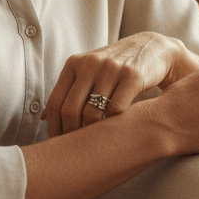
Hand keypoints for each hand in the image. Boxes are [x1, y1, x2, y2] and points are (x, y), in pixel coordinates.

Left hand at [44, 32, 198, 135]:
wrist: (154, 49)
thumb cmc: (117, 66)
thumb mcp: (91, 71)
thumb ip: (70, 91)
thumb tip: (44, 118)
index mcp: (75, 63)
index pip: (55, 102)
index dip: (54, 129)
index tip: (59, 145)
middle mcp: (90, 64)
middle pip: (70, 110)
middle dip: (71, 135)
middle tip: (77, 149)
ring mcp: (111, 69)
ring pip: (92, 113)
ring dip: (92, 133)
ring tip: (95, 143)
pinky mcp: (133, 75)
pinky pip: (116, 110)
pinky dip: (113, 125)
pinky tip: (115, 132)